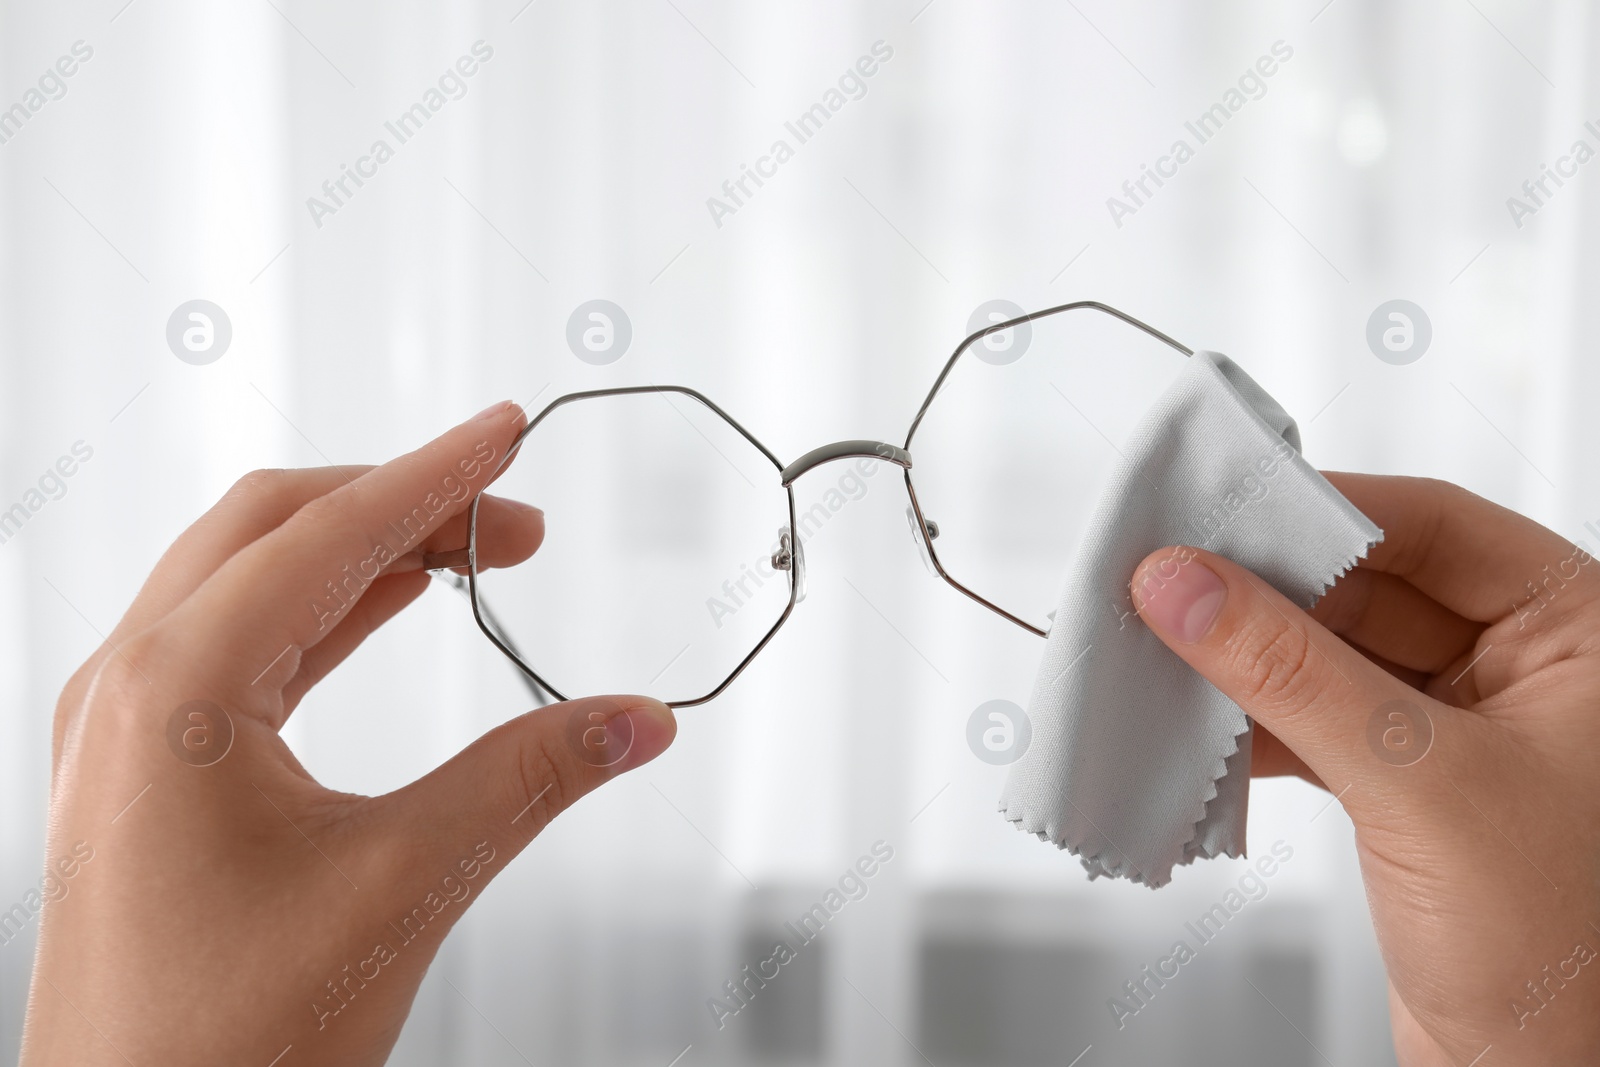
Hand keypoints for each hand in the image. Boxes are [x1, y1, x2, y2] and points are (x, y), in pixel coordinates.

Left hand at [21, 402, 676, 1066]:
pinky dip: (322, 612)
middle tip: (512, 512)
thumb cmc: (225, 1043)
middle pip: (274, 528)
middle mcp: (131, 689)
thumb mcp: (404, 888)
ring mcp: (124, 730)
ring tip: (472, 552)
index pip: (330, 536)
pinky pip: (235, 646)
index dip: (437, 475)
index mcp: (174, 689)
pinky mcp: (141, 774)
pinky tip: (386, 608)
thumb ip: (530, 781)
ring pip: (248, 581)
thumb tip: (636, 718)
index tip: (510, 430)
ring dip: (363, 553)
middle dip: (400, 502)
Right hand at [1130, 473, 1599, 1064]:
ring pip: (1331, 655)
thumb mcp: (1417, 782)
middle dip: (1267, 591)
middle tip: (1169, 582)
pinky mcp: (1409, 786)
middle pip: (1370, 586)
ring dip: (1248, 661)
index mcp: (1580, 634)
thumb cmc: (1558, 955)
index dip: (1326, 511)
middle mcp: (1527, 669)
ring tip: (1164, 651)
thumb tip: (1183, 584)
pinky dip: (1253, 724)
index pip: (1435, 528)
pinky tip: (1197, 727)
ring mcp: (1463, 728)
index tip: (1223, 507)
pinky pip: (1315, 720)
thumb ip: (1290, 672)